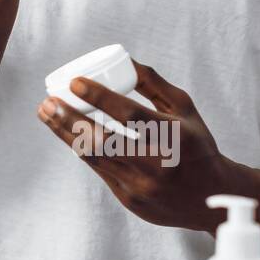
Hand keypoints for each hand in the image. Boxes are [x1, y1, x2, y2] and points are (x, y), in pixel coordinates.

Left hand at [37, 61, 229, 231]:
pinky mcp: (131, 200)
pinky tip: (66, 132)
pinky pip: (100, 170)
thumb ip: (154, 84)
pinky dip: (82, 149)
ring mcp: (142, 186)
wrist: (212, 199)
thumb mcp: (184, 109)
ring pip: (94, 157)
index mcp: (175, 138)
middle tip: (48, 101)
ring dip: (65, 133)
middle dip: (69, 119)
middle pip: (104, 140)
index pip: (131, 115)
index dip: (99, 97)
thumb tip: (124, 58)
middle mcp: (158, 165)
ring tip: (46, 113)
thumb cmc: (195, 145)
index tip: (74, 81)